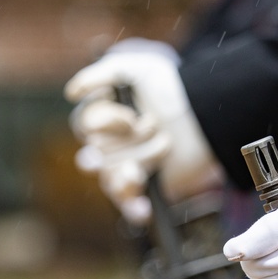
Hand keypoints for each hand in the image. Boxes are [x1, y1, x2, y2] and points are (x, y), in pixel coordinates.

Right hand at [64, 40, 222, 222]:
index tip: (132, 116)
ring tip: (165, 145)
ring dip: (138, 162)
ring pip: (111, 179)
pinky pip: (130, 205)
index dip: (106, 122)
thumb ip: (101, 74)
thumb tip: (70, 93)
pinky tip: (144, 210)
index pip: (84, 126)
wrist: (207, 109)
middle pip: (95, 156)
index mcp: (101, 118)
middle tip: (151, 125)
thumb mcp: (135, 68)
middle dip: (126, 142)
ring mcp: (126, 167)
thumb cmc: (170, 86)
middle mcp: (110, 145)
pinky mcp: (146, 185)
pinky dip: (134, 209)